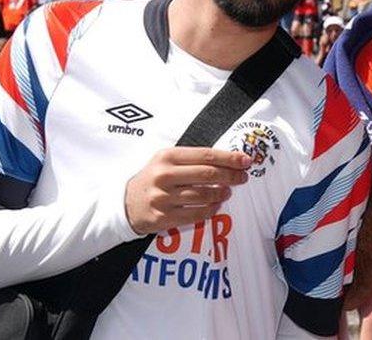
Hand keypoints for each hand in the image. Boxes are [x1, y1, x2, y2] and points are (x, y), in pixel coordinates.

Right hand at [125, 148, 250, 234]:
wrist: (126, 203)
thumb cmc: (153, 179)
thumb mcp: (166, 161)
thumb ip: (193, 159)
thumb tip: (228, 160)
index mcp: (167, 157)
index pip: (205, 155)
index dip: (229, 158)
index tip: (245, 161)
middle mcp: (164, 175)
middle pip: (207, 174)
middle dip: (231, 176)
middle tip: (243, 177)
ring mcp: (163, 197)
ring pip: (203, 195)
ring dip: (222, 194)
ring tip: (228, 192)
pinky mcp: (163, 217)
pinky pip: (195, 214)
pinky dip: (210, 210)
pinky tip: (216, 206)